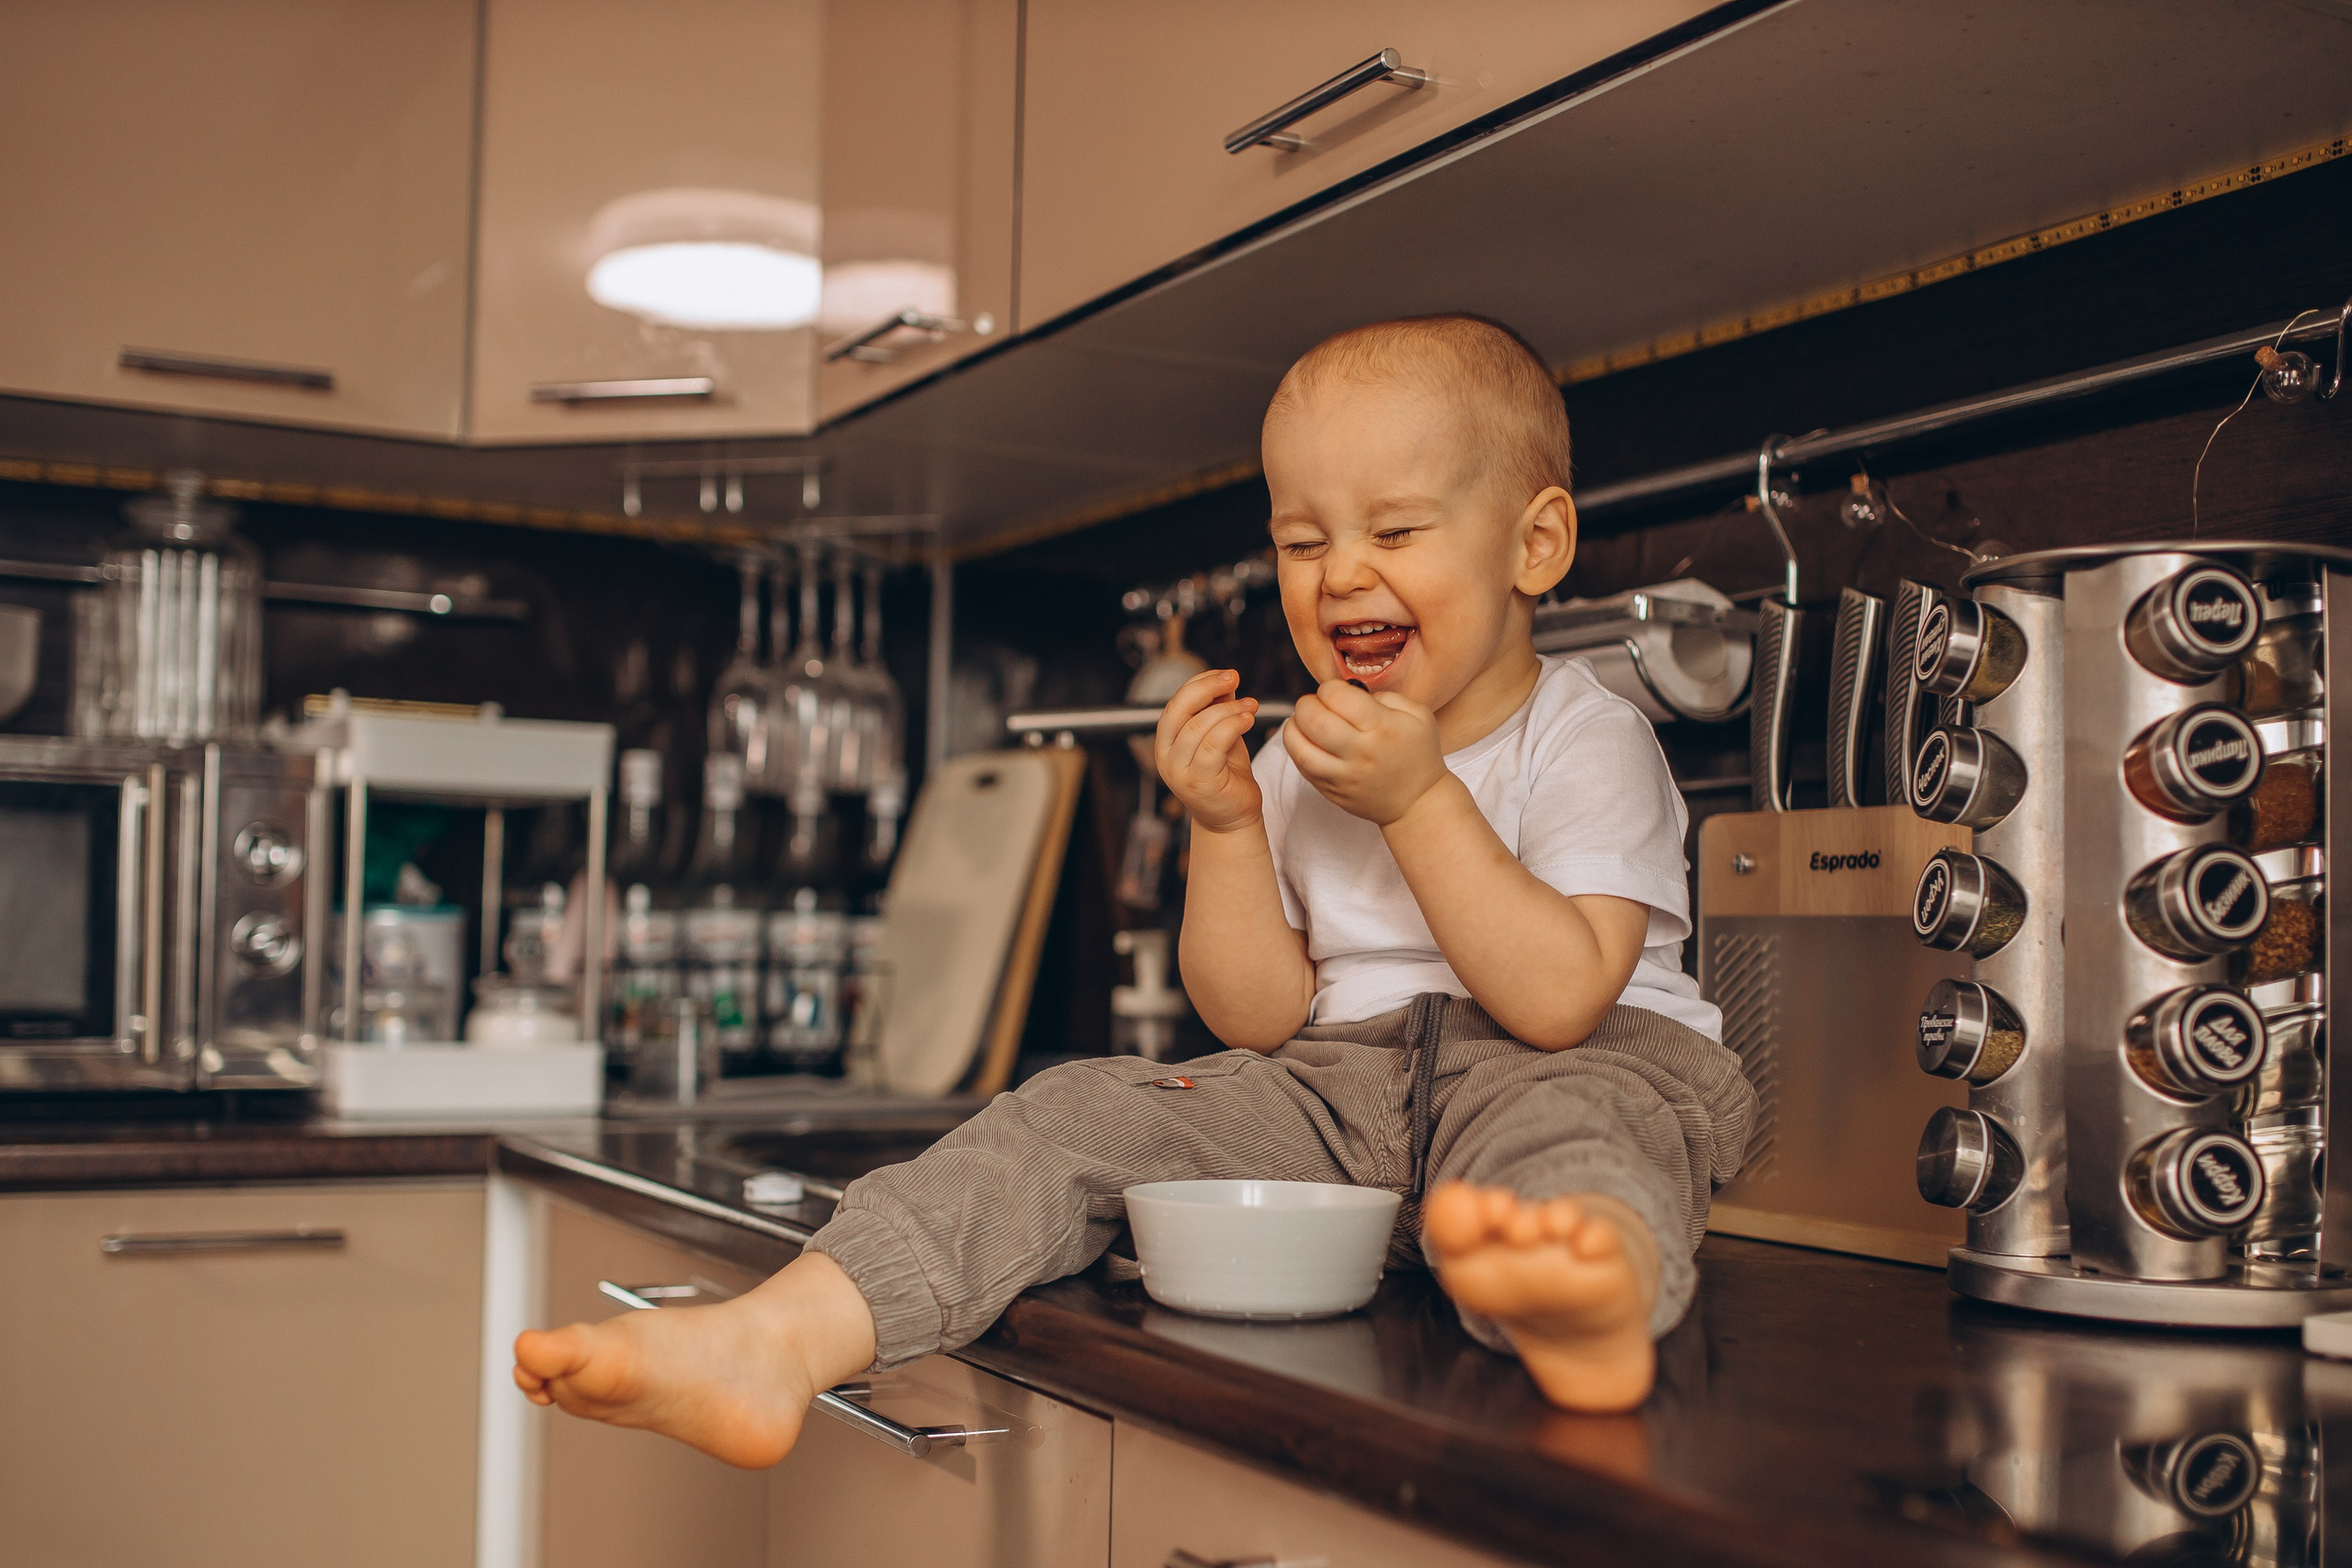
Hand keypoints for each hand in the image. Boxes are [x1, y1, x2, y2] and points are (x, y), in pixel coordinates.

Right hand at [1155, 668, 1262, 833]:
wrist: (1232, 818)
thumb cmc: (1226, 775)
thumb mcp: (1220, 735)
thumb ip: (1218, 710)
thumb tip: (1226, 680)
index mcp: (1165, 742)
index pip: (1176, 702)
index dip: (1200, 682)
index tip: (1226, 674)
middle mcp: (1165, 756)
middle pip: (1179, 709)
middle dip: (1208, 688)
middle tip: (1234, 677)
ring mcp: (1179, 771)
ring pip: (1199, 726)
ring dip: (1228, 709)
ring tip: (1250, 706)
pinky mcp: (1199, 783)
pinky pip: (1214, 745)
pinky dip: (1232, 726)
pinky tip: (1248, 720)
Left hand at [1283, 679, 1447, 825]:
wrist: (1418, 802)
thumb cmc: (1418, 754)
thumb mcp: (1417, 714)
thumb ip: (1385, 695)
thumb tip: (1351, 692)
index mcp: (1382, 728)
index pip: (1338, 697)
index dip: (1330, 688)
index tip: (1335, 692)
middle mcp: (1361, 753)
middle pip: (1314, 720)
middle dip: (1307, 703)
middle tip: (1315, 704)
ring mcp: (1343, 776)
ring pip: (1300, 748)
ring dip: (1294, 727)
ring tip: (1303, 721)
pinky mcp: (1331, 791)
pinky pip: (1302, 768)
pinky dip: (1296, 749)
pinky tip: (1305, 740)